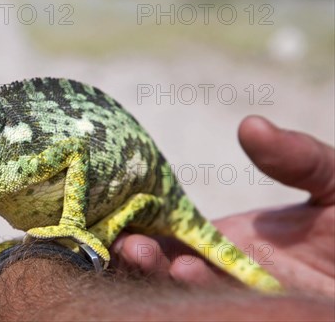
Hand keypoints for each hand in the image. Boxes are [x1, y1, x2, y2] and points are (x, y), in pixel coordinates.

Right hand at [111, 116, 334, 295]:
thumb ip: (297, 158)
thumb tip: (248, 125)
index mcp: (234, 245)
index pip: (177, 238)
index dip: (151, 228)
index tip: (132, 215)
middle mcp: (229, 277)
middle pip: (169, 271)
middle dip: (144, 259)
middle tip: (129, 242)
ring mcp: (241, 299)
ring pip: (184, 294)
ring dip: (156, 279)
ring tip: (140, 254)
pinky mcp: (253, 310)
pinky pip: (214, 305)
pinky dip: (188, 293)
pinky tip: (184, 275)